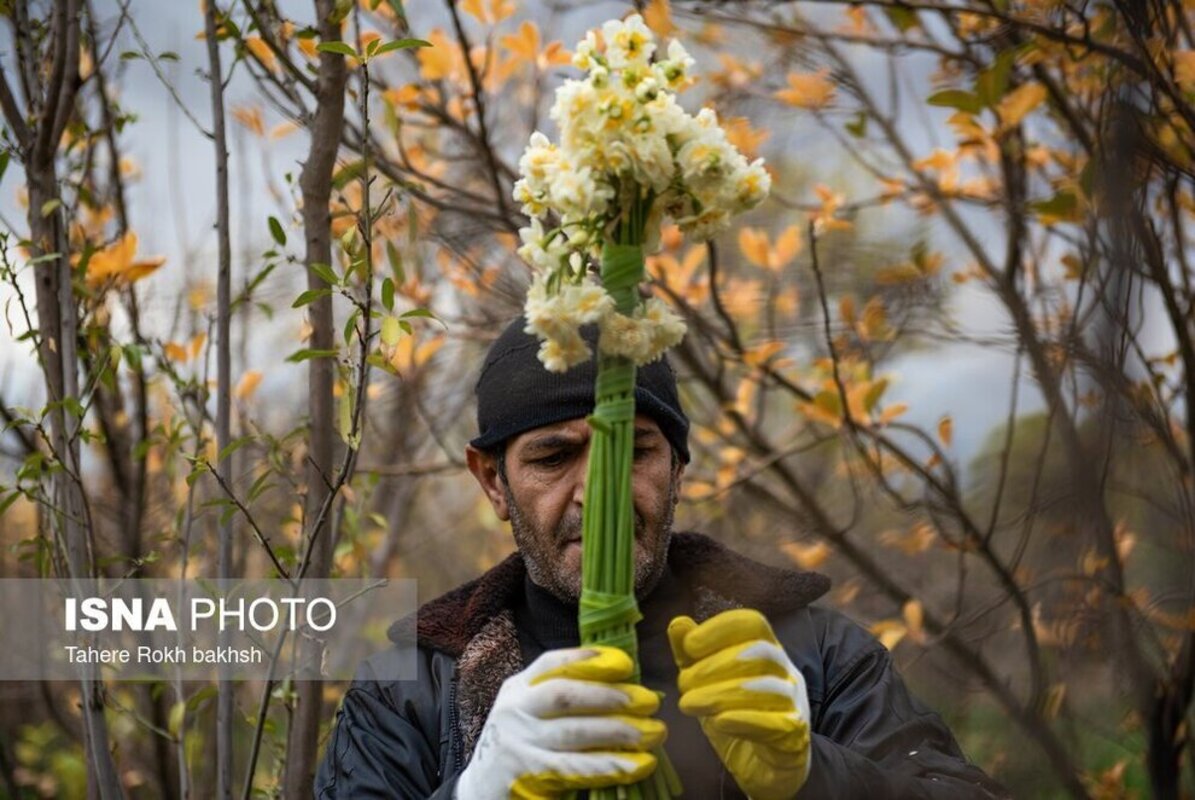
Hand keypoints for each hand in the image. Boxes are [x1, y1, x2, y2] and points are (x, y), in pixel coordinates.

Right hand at [455, 646, 665, 799]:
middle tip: (648, 701)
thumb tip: (624, 688)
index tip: (625, 663)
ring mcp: (518, 744)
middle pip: (564, 694)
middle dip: (610, 695)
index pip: (552, 663)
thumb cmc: (519, 749)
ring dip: (618, 730)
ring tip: (653, 733)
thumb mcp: (531, 715)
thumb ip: (564, 701)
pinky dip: (610, 765)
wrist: (480, 793)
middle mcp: (514, 710)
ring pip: (573, 732)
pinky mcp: (527, 775)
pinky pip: (575, 768)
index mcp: (518, 688)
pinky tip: (637, 765)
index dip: (588, 659)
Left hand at [667, 609, 811, 799]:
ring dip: (722, 693)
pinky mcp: (796, 737)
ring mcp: (796, 703)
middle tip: (683, 684)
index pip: (753, 624)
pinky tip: (718, 722)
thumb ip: (692, 656)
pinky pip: (777, 723)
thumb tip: (678, 623)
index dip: (720, 629)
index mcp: (767, 651)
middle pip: (759, 652)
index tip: (688, 645)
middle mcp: (786, 672)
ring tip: (689, 704)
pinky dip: (744, 720)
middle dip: (714, 665)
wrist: (767, 769)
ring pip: (768, 687)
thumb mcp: (708, 685)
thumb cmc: (737, 718)